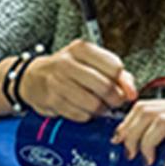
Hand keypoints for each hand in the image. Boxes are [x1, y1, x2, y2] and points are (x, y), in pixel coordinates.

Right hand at [18, 39, 136, 121]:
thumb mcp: (89, 61)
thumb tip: (131, 89)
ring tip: (100, 106)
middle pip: (105, 86)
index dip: (124, 82)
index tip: (126, 90)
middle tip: (115, 102)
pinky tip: (84, 109)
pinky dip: (87, 116)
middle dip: (115, 99)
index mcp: (81, 49)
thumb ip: (114, 72)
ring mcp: (58, 82)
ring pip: (93, 103)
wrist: (33, 78)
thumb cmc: (66, 69)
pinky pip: (80, 115)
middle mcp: (68, 63)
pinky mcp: (53, 100)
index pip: (114, 66)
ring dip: (101, 110)